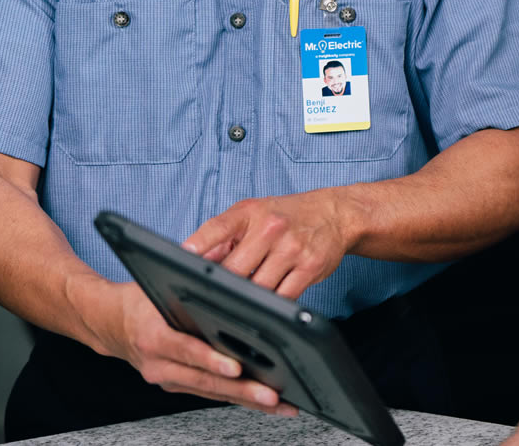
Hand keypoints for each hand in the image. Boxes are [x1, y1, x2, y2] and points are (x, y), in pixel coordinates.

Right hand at [87, 281, 297, 415]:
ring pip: (212, 392)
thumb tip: (230, 255)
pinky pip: (211, 394)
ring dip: (247, 400)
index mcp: (153, 337)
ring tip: (279, 403)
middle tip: (271, 394)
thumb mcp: (160, 282)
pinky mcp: (177, 385)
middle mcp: (158, 364)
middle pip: (205, 380)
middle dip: (241, 389)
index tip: (236, 366)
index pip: (186, 349)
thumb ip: (194, 273)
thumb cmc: (138, 301)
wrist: (109, 324)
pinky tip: (266, 402)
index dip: (211, 359)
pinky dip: (239, 399)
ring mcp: (167, 378)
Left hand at [184, 190, 353, 299]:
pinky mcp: (310, 267)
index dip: (197, 246)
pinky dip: (272, 304)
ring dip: (248, 298)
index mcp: (250, 213)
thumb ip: (223, 236)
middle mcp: (271, 228)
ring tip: (244, 299)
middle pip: (234, 269)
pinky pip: (283, 296)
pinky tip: (268, 303)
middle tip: (215, 297)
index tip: (182, 261)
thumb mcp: (253, 214)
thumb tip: (193, 261)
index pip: (216, 229)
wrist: (335, 214)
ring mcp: (292, 248)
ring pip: (258, 288)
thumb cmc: (288, 215)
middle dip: (223, 285)